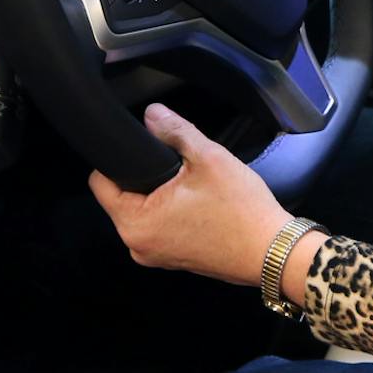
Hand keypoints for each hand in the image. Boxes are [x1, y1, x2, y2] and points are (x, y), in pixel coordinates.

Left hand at [87, 104, 290, 285]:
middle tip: (180, 170)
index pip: (101, 183)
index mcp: (136, 223)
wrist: (272, 251)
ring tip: (194, 188)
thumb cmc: (243, 213)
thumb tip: (152, 114)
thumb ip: (174, 131)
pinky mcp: (173, 258)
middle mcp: (139, 245)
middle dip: (146, 177)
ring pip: (144, 210)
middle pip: (122, 196)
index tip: (142, 150)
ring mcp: (155, 255)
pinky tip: (200, 204)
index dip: (118, 159)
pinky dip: (174, 212)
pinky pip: (161, 225)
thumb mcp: (208, 158)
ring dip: (162, 195)